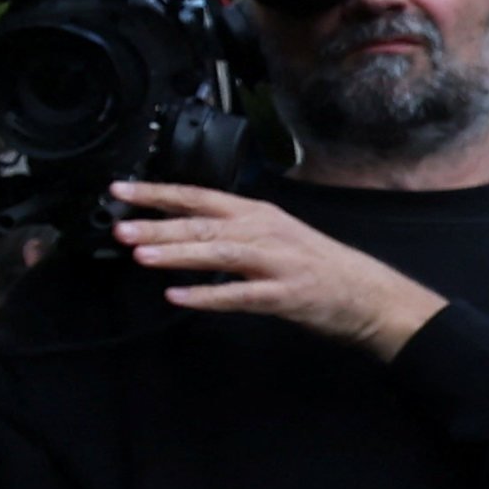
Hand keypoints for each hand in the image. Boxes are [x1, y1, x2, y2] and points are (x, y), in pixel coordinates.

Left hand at [108, 182, 445, 357]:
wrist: (368, 294)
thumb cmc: (316, 264)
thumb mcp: (271, 234)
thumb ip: (228, 230)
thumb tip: (177, 228)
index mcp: (256, 213)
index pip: (197, 197)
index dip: (157, 194)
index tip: (120, 191)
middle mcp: (264, 231)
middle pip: (203, 224)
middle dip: (158, 225)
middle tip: (120, 227)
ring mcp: (276, 262)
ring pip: (219, 253)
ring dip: (178, 254)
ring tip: (142, 255)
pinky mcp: (284, 294)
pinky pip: (240, 295)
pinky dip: (208, 295)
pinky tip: (178, 297)